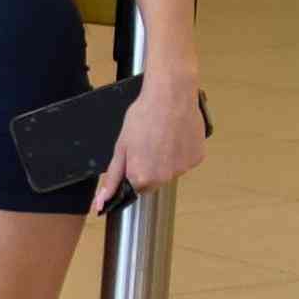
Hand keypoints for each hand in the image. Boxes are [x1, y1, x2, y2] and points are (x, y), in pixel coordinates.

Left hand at [94, 78, 208, 216]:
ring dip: (166, 160)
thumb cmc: (143, 117)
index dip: (133, 171)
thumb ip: (112, 178)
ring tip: (163, 136)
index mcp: (142, 178)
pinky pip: (185, 161)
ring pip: (171, 171)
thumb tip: (100, 203)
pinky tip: (176, 136)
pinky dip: (181, 152)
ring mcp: (184, 169)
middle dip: (149, 167)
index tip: (135, 156)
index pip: (135, 188)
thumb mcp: (121, 147)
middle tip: (149, 143)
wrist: (171, 95)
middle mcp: (165, 179)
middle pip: (154, 181)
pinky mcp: (197, 158)